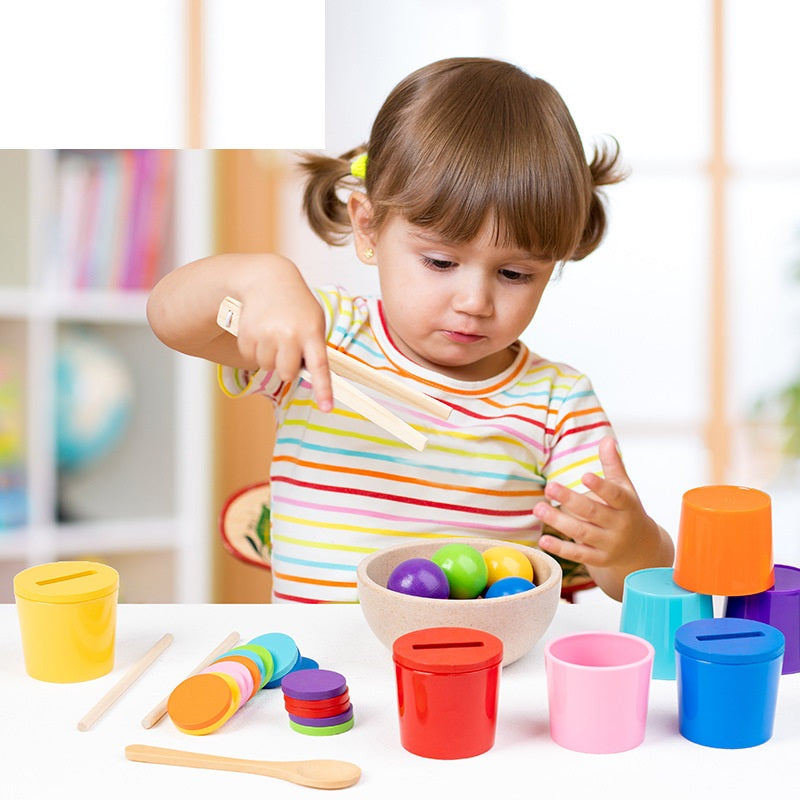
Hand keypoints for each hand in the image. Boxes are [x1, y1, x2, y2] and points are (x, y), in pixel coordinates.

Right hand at [233, 258, 333, 411]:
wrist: (268, 279)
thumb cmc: (296, 306)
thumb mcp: (313, 321)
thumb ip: (314, 347)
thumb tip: (310, 376)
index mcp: (311, 332)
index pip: (320, 366)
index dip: (323, 390)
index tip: (326, 408)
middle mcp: (289, 334)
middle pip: (286, 374)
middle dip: (286, 366)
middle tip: (287, 347)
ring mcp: (266, 334)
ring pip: (267, 367)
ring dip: (270, 357)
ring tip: (273, 334)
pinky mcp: (247, 333)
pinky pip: (250, 357)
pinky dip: (254, 349)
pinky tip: (260, 331)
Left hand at [535, 436, 671, 598]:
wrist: (642, 549)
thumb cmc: (628, 511)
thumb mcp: (625, 489)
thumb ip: (613, 465)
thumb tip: (606, 439)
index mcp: (627, 505)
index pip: (614, 495)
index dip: (600, 486)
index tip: (584, 475)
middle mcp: (619, 525)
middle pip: (593, 513)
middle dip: (571, 500)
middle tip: (549, 487)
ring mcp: (609, 544)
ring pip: (582, 533)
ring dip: (559, 522)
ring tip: (538, 508)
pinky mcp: (599, 559)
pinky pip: (578, 555)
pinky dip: (560, 548)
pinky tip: (543, 539)